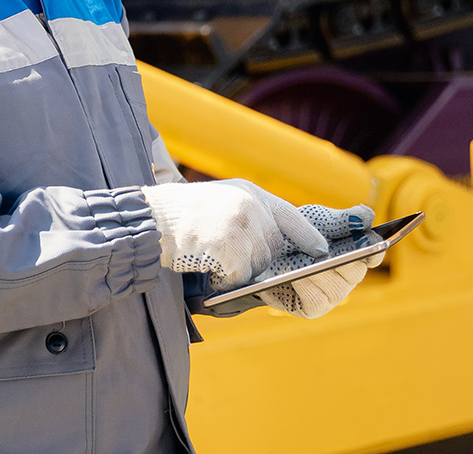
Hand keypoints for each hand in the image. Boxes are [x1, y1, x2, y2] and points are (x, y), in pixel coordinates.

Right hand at [141, 180, 329, 287]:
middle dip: (253, 259)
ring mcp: (240, 225)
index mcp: (249, 192)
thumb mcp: (220, 201)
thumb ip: (249, 214)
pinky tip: (204, 264)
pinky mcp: (228, 247)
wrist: (151, 220)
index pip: (289, 214)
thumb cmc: (183, 216)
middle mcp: (249, 206)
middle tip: (224, 254)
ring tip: (209, 254)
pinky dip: (222, 278)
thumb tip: (275, 244)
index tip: (322, 251)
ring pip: (256, 265)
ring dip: (235, 270)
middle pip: (271, 248)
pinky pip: (237, 276)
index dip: (307, 235)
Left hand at [257, 201, 379, 317]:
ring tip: (308, 263)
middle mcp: (348, 276)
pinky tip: (296, 277)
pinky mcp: (313, 308)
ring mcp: (332, 294)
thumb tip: (367, 216)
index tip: (372, 247)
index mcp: (354, 253)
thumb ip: (341, 219)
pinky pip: (316, 302)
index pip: (374, 254)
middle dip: (343, 261)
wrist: (263, 253)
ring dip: (321, 274)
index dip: (375, 251)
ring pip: (336, 289)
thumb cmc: (296, 236)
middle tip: (329, 252)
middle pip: (355, 272)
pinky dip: (306, 288)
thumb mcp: (317, 220)